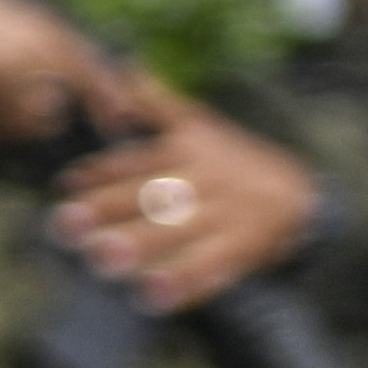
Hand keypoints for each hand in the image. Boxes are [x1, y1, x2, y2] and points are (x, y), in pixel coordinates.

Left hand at [51, 101, 319, 313]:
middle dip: (108, 211)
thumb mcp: (201, 125)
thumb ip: (159, 102)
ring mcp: (224, 218)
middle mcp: (204, 182)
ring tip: (102, 260)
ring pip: (180, 232)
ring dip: (141, 246)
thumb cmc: (236, 160)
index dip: (101, 172)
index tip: (65, 186)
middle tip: (65, 225)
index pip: (139, 160)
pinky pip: (211, 269)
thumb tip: (126, 68)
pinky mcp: (242, 250)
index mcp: (189, 151)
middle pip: (153, 196)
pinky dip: (183, 284)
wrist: (302, 195)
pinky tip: (153, 299)